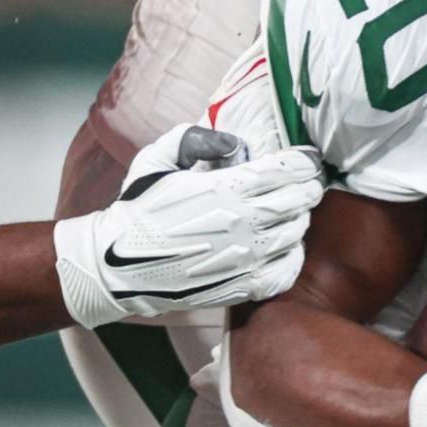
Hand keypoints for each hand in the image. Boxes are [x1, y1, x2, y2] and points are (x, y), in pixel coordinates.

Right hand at [52, 124, 324, 328]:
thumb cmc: (139, 208)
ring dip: (301, 219)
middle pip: (299, 200)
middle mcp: (243, 223)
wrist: (117, 263)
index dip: (305, 161)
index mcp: (227, 188)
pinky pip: (285, 272)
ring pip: (297, 233)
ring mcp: (245, 258)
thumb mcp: (159, 159)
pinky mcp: (241, 286)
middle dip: (309, 187)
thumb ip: (197, 140)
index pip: (287, 169)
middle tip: (309, 183)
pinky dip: (293, 257)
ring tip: (294, 212)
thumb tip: (233, 142)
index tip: (309, 159)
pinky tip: (287, 248)